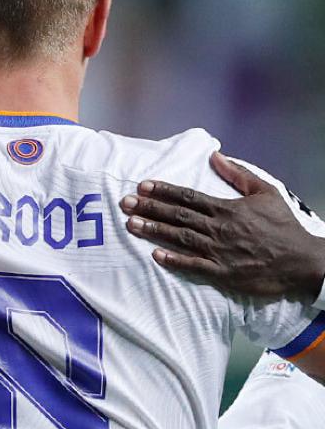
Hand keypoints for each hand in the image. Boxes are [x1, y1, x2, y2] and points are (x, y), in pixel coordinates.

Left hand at [119, 152, 324, 298]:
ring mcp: (220, 251)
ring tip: (131, 224)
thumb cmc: (283, 226)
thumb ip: (238, 174)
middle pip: (178, 215)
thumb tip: (215, 155)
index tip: (142, 186)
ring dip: (155, 230)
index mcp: (226, 208)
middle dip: (150, 208)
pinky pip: (194, 265)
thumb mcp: (266, 192)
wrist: (302, 260)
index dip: (163, 191)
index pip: (188, 196)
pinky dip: (174, 260)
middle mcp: (219, 228)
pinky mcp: (224, 273)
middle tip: (125, 203)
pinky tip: (155, 255)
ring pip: (181, 238)